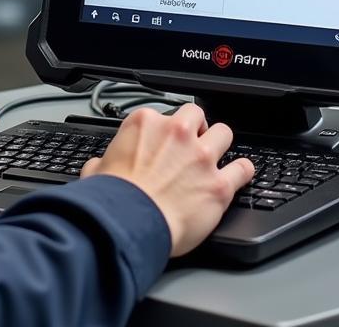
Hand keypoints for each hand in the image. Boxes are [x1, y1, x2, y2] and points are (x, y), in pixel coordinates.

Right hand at [80, 103, 254, 256]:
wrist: (128, 224)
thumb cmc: (112, 199)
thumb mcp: (95, 170)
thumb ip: (103, 162)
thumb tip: (99, 167)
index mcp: (146, 123)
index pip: (162, 115)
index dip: (164, 131)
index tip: (163, 142)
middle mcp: (176, 133)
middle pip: (196, 115)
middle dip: (196, 127)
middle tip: (192, 143)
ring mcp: (201, 157)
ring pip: (224, 133)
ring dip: (220, 143)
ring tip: (217, 155)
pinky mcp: (218, 185)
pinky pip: (243, 168)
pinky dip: (243, 171)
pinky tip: (240, 174)